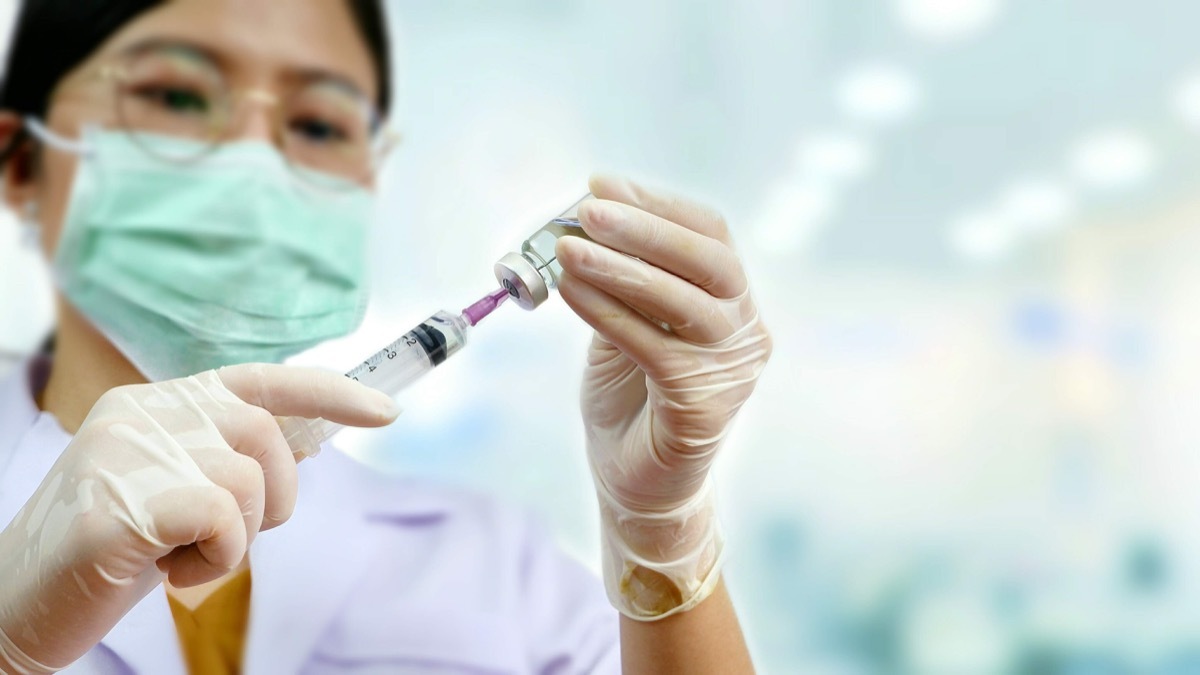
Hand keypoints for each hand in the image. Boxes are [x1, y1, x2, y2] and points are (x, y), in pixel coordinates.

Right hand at [0, 364, 397, 672]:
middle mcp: (142, 413)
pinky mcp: (120, 503)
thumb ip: (234, 457)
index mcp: (158, 402)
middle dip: (276, 496)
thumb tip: (314, 437)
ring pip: (249, 480)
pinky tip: (168, 571)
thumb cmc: (116, 550)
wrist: (20, 604)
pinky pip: (222, 518)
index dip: (332, 392)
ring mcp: (125, 452)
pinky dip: (215, 558)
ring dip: (238, 537)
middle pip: (265, 433)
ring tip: (183, 554)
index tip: (388, 411)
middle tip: (229, 536)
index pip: (261, 379)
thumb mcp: (182, 491)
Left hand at [556, 174, 771, 618]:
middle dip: (645, 227)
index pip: (710, 235)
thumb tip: (579, 219)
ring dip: (621, 267)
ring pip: (683, 300)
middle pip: (708, 260)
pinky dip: (609, 313)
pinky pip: (653, 346)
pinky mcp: (703, 405)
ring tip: (567, 247)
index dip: (656, 205)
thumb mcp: (625, 326)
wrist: (636, 486)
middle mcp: (745, 331)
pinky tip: (570, 291)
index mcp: (732, 303)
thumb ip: (619, 280)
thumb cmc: (630, 402)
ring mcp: (730, 370)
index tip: (599, 184)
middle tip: (587, 208)